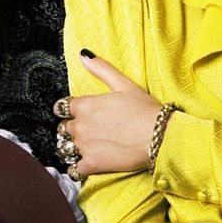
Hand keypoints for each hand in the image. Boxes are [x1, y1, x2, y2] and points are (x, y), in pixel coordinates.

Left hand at [55, 51, 159, 176]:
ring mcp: (84, 146)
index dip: (69, 111)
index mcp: (84, 105)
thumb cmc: (144, 110)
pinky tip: (88, 164)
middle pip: (64, 128)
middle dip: (72, 129)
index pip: (62, 107)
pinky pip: (75, 169)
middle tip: (90, 131)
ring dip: (73, 148)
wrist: (159, 136)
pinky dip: (79, 168)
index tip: (79, 114)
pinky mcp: (91, 164)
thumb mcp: (124, 84)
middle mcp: (80, 125)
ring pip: (66, 148)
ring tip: (88, 148)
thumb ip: (101, 69)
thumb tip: (83, 54)